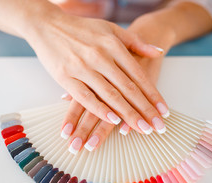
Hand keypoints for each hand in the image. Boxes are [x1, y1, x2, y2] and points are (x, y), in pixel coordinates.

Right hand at [25, 11, 167, 134]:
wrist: (48, 24)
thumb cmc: (81, 28)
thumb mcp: (111, 29)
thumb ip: (135, 42)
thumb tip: (158, 52)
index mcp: (113, 45)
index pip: (138, 75)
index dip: (152, 94)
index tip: (163, 111)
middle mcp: (101, 57)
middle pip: (128, 88)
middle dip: (145, 110)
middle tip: (158, 128)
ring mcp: (83, 67)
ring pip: (110, 95)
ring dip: (128, 114)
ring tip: (142, 129)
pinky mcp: (65, 77)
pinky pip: (86, 97)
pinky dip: (100, 110)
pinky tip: (113, 121)